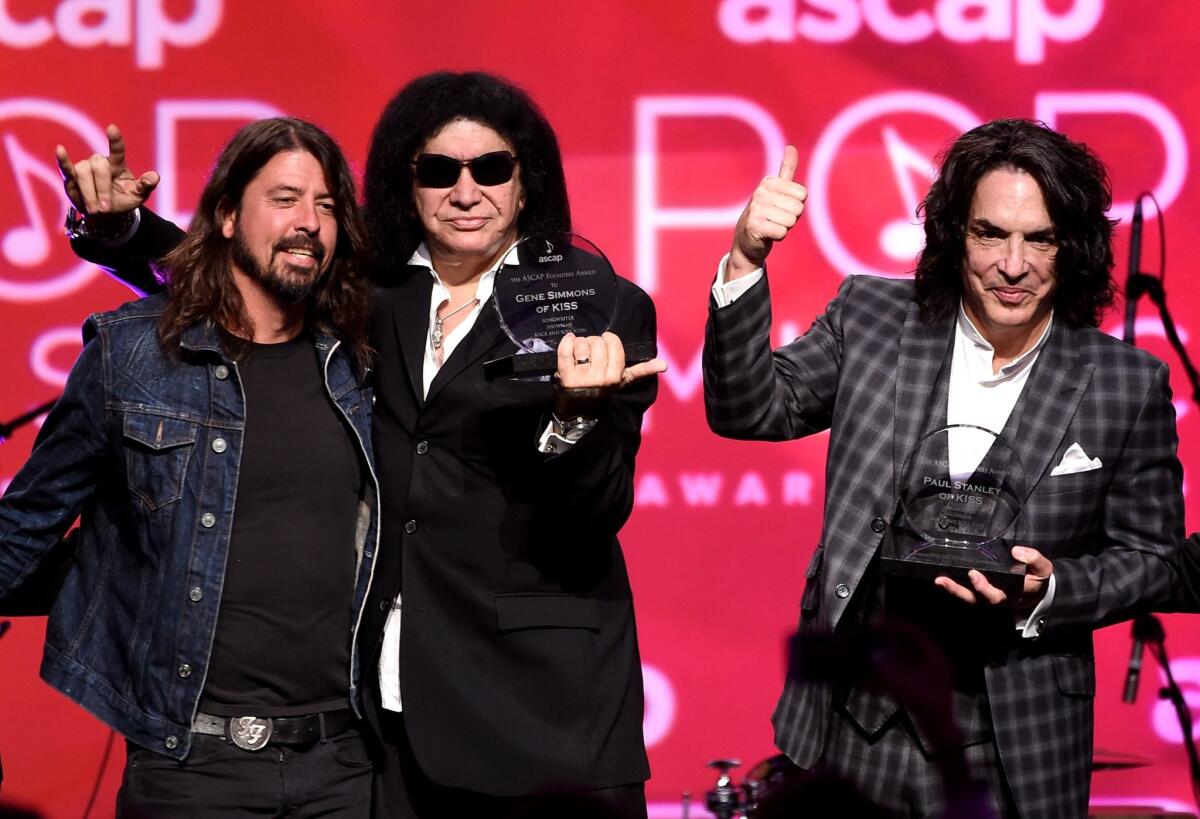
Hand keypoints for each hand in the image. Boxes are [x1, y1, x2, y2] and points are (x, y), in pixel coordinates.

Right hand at [55, 124, 158, 215]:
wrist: (106, 214)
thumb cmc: (123, 200)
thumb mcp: (138, 195)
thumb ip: (145, 186)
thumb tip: (155, 177)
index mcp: (117, 164)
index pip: (117, 149)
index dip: (115, 139)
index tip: (112, 128)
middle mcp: (100, 162)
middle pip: (99, 167)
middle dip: (102, 189)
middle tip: (105, 208)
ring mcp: (85, 168)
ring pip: (83, 173)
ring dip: (89, 193)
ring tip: (95, 210)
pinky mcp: (72, 177)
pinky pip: (66, 167)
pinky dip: (63, 160)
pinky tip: (60, 150)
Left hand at [553, 332, 666, 415]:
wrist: (578, 411)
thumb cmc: (601, 390)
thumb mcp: (622, 382)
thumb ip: (642, 371)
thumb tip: (664, 365)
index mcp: (615, 376)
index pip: (614, 344)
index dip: (608, 339)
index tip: (605, 343)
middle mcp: (600, 378)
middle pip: (597, 342)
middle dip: (593, 341)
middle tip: (591, 350)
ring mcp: (582, 378)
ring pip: (582, 344)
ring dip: (579, 343)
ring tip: (580, 352)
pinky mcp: (565, 376)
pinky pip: (565, 350)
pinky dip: (566, 341)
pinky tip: (570, 340)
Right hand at [727, 145, 807, 279]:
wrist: (746, 241)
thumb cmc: (767, 215)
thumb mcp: (777, 191)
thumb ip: (786, 170)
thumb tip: (791, 147)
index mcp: (769, 182)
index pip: (803, 194)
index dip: (796, 205)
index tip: (782, 208)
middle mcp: (760, 192)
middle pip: (798, 208)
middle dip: (791, 218)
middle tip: (776, 219)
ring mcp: (755, 209)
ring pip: (791, 221)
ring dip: (784, 228)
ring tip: (771, 226)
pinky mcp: (754, 226)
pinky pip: (782, 232)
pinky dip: (777, 237)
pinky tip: (767, 235)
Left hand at [934, 546, 1052, 609]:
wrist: (1035, 594)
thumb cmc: (1036, 577)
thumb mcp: (1043, 568)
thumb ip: (1034, 558)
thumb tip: (1016, 552)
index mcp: (1019, 592)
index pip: (1008, 590)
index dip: (989, 585)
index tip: (975, 574)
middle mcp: (1003, 598)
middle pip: (987, 598)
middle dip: (977, 588)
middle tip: (964, 576)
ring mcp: (990, 599)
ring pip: (973, 599)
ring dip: (956, 591)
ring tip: (941, 581)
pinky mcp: (980, 596)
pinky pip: (967, 596)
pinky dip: (953, 590)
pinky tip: (941, 580)